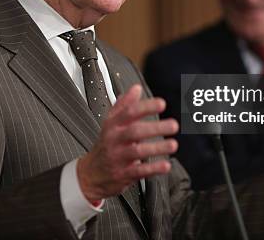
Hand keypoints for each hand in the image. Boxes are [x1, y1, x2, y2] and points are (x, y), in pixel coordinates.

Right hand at [77, 85, 178, 202]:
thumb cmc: (105, 145)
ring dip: (157, 148)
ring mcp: (118, 157)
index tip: (162, 104)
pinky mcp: (123, 174)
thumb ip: (124, 105)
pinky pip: (139, 171)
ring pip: (137, 151)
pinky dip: (153, 168)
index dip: (146, 107)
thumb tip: (136, 89)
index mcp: (113, 125)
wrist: (90, 174)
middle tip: (173, 125)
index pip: (129, 112)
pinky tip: (165, 165)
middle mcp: (115, 139)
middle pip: (134, 131)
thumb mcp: (110, 123)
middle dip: (155, 128)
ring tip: (173, 145)